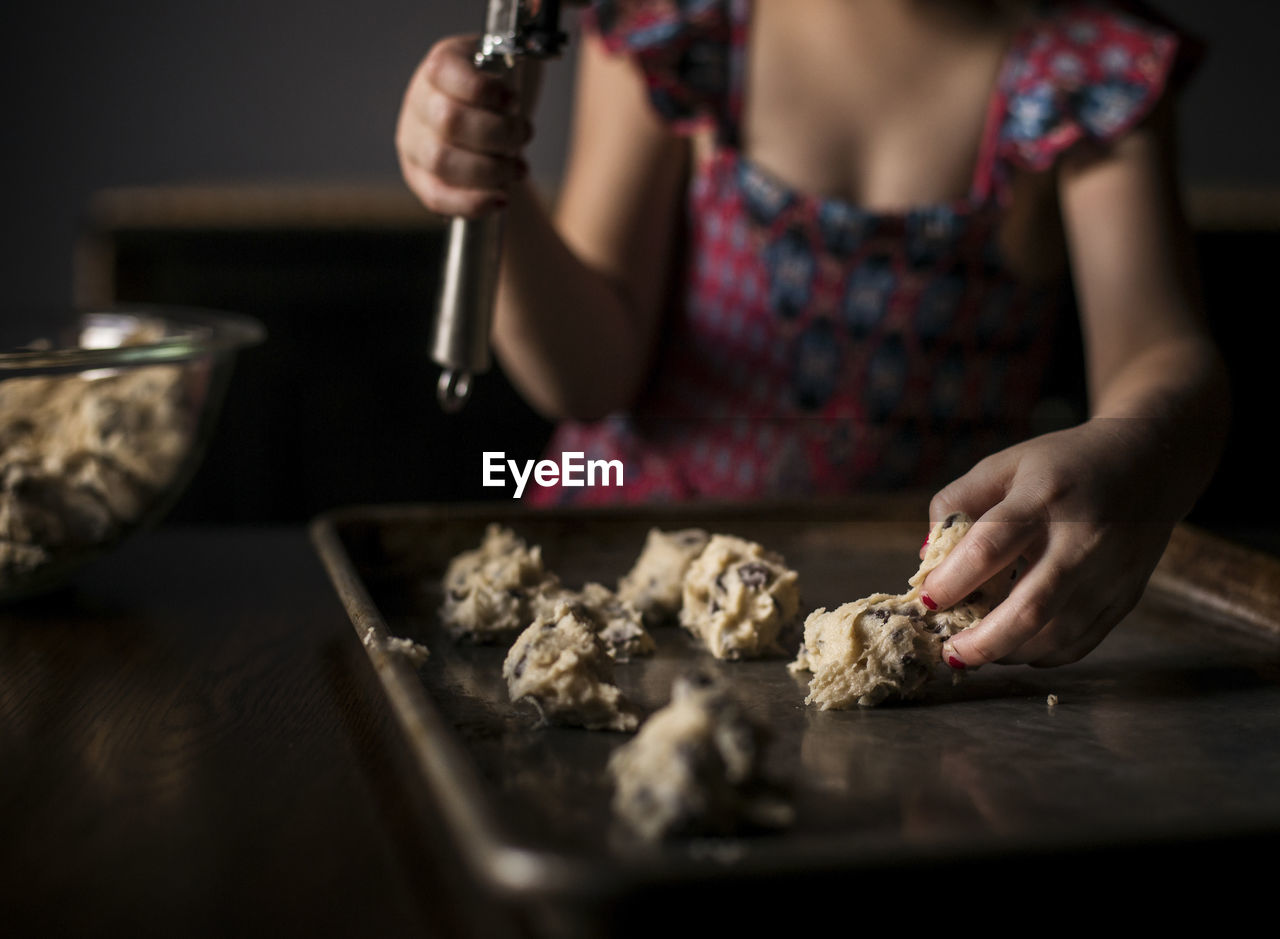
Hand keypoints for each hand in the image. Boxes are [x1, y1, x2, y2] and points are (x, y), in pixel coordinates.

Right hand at [395, 35, 534, 217]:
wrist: (491, 122)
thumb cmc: (503, 92)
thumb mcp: (510, 65)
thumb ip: (513, 69)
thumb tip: (518, 92)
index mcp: (440, 66)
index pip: (444, 71)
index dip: (482, 90)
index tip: (513, 102)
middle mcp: (418, 102)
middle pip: (449, 121)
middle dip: (498, 135)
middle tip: (524, 136)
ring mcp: (413, 141)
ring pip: (442, 162)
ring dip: (490, 171)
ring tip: (519, 169)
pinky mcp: (418, 176)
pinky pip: (436, 196)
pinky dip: (472, 203)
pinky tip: (501, 200)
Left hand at [919, 420, 1178, 668]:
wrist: (1149, 463)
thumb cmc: (1061, 465)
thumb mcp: (1004, 465)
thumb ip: (957, 504)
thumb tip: (929, 561)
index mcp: (1043, 497)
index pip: (989, 548)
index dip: (952, 581)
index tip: (927, 601)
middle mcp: (1082, 538)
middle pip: (1030, 607)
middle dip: (983, 640)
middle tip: (949, 653)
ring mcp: (1110, 572)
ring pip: (1057, 635)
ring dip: (1009, 652)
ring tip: (977, 650)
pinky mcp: (1127, 596)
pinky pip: (1081, 643)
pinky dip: (1043, 655)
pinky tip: (1017, 646)